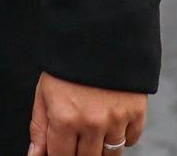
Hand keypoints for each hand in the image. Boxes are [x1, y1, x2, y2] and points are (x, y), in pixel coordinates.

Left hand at [27, 73, 146, 155]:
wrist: (99, 32)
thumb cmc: (67, 62)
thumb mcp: (44, 91)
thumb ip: (40, 127)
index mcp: (64, 118)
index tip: (62, 149)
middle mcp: (91, 123)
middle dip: (80, 153)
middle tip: (77, 137)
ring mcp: (116, 119)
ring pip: (111, 155)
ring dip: (101, 148)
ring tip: (93, 130)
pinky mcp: (137, 111)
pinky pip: (131, 140)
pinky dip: (123, 137)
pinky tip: (112, 122)